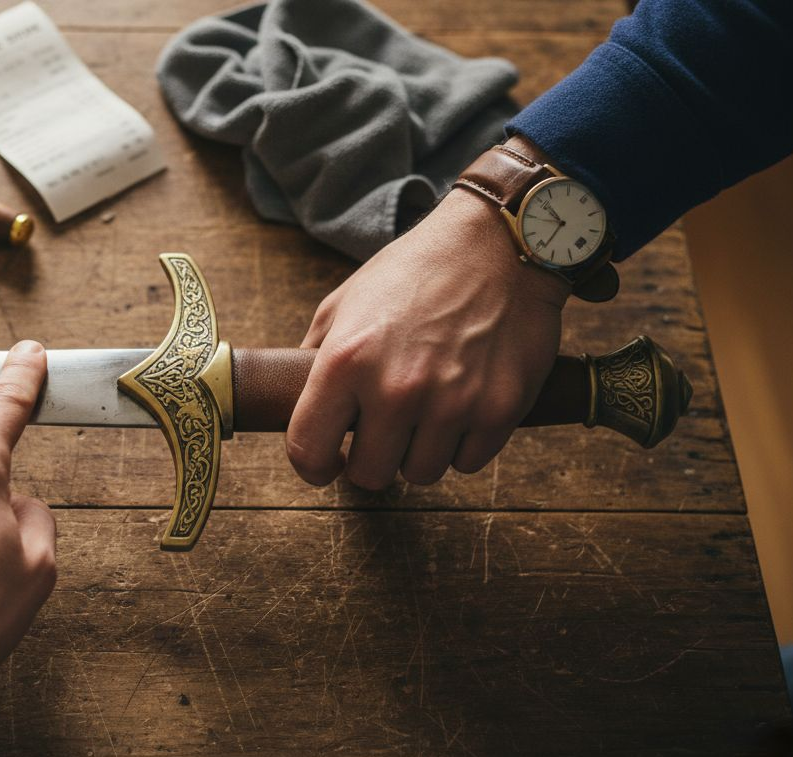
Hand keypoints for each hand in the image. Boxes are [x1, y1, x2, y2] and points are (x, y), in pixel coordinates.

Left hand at [287, 187, 570, 488]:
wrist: (496, 244)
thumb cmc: (414, 271)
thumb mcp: (345, 302)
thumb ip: (314, 355)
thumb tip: (292, 401)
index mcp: (345, 361)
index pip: (308, 451)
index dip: (314, 467)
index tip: (327, 464)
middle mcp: (396, 388)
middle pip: (370, 475)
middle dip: (372, 459)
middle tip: (383, 433)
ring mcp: (451, 403)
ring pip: (421, 474)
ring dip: (419, 452)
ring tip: (425, 412)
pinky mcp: (499, 409)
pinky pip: (468, 462)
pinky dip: (463, 444)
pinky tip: (462, 407)